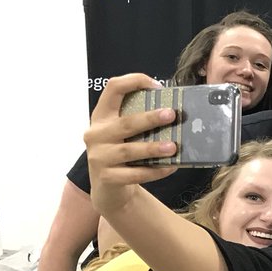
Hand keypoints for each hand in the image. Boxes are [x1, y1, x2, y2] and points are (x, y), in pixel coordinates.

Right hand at [84, 73, 179, 216]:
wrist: (108, 188)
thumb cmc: (122, 153)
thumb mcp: (124, 134)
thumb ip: (139, 121)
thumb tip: (175, 112)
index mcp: (102, 116)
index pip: (113, 89)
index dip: (134, 82)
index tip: (158, 86)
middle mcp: (96, 134)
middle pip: (125, 123)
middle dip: (149, 119)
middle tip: (171, 115)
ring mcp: (99, 157)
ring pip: (129, 151)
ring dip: (153, 148)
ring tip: (173, 147)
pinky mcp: (107, 177)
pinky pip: (134, 174)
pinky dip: (154, 171)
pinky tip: (170, 167)